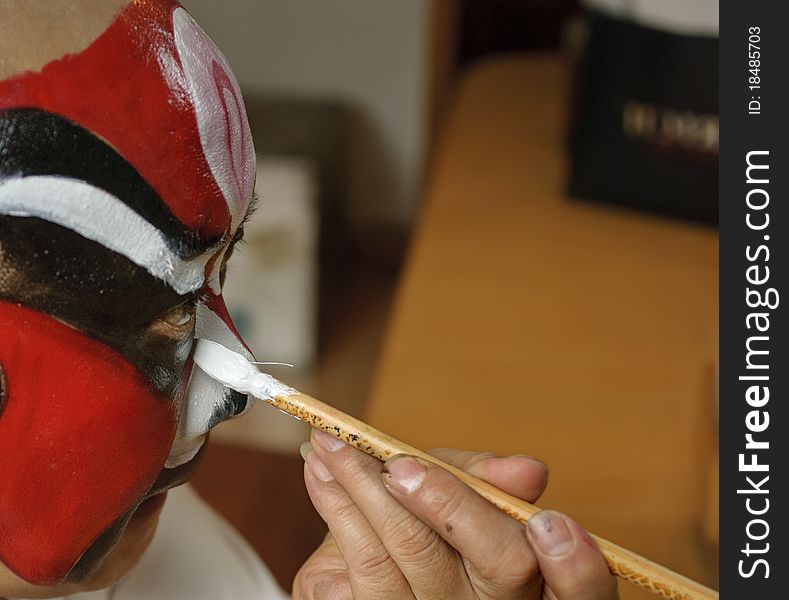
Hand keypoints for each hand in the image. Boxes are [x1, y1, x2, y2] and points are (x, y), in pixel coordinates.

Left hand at [293, 430, 618, 598]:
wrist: (362, 564)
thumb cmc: (425, 520)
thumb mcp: (456, 489)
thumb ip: (483, 478)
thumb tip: (530, 471)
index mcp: (534, 580)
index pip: (581, 589)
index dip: (576, 566)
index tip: (549, 521)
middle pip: (500, 567)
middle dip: (449, 505)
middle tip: (401, 463)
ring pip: (411, 565)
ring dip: (365, 494)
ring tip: (334, 446)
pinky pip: (356, 575)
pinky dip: (335, 511)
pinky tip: (321, 475)